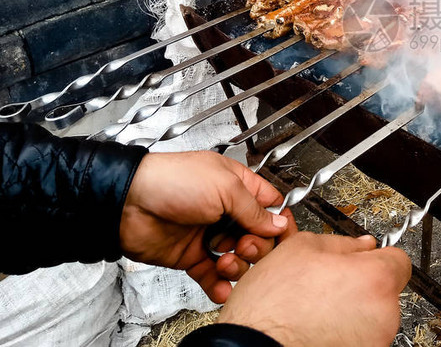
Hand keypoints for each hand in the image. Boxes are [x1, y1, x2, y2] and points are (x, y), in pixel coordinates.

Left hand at [120, 151, 292, 302]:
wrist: (129, 204)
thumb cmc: (174, 181)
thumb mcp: (225, 187)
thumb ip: (254, 209)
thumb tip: (278, 224)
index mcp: (238, 187)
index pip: (270, 207)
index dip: (279, 223)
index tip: (282, 236)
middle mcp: (226, 211)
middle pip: (259, 237)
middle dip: (258, 246)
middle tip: (244, 245)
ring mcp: (210, 235)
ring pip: (239, 259)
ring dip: (238, 266)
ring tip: (225, 262)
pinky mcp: (193, 257)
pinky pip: (213, 276)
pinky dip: (220, 285)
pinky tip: (223, 287)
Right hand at [219, 232, 411, 345]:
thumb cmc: (272, 307)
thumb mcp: (301, 249)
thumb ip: (342, 243)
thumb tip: (362, 245)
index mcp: (375, 278)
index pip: (399, 259)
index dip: (376, 256)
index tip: (362, 260)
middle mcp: (384, 313)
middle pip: (384, 289)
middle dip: (361, 283)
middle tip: (329, 284)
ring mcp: (375, 341)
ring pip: (372, 315)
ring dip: (352, 309)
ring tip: (317, 308)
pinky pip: (359, 337)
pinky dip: (344, 332)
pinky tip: (317, 327)